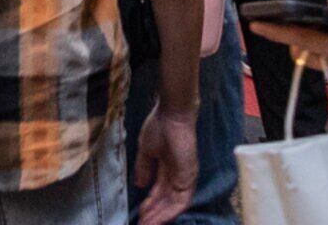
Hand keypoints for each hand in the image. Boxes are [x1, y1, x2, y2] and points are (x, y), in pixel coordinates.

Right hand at [133, 105, 196, 224]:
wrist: (171, 114)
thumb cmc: (159, 126)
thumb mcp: (147, 150)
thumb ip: (144, 168)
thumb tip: (140, 185)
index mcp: (168, 169)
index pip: (159, 193)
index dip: (149, 205)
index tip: (139, 216)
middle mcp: (178, 177)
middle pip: (165, 202)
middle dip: (153, 215)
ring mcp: (185, 178)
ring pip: (172, 206)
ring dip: (159, 217)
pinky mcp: (189, 178)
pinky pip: (180, 202)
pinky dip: (169, 213)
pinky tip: (156, 219)